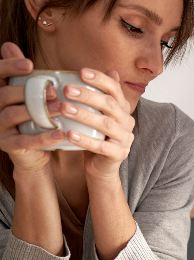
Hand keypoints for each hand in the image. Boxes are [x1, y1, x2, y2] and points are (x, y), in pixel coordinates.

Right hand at [0, 42, 64, 172]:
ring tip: (61, 108)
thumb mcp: (31, 95)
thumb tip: (8, 45)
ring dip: (39, 111)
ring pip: (14, 115)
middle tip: (55, 91)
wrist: (36, 153)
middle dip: (30, 91)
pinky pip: (26, 140)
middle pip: (6, 94)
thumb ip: (25, 74)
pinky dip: (44, 137)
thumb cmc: (37, 118)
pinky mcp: (8, 145)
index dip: (9, 67)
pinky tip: (61, 133)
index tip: (29, 64)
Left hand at [60, 68, 135, 181]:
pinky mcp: (119, 154)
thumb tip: (111, 70)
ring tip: (64, 109)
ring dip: (84, 115)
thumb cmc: (97, 136)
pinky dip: (84, 140)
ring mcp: (125, 138)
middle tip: (66, 89)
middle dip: (88, 95)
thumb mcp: (99, 113)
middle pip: (110, 104)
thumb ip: (103, 94)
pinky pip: (101, 146)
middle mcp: (127, 121)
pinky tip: (69, 134)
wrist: (103, 166)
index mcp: (123, 109)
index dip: (100, 79)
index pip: (115, 89)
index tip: (81, 72)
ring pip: (105, 124)